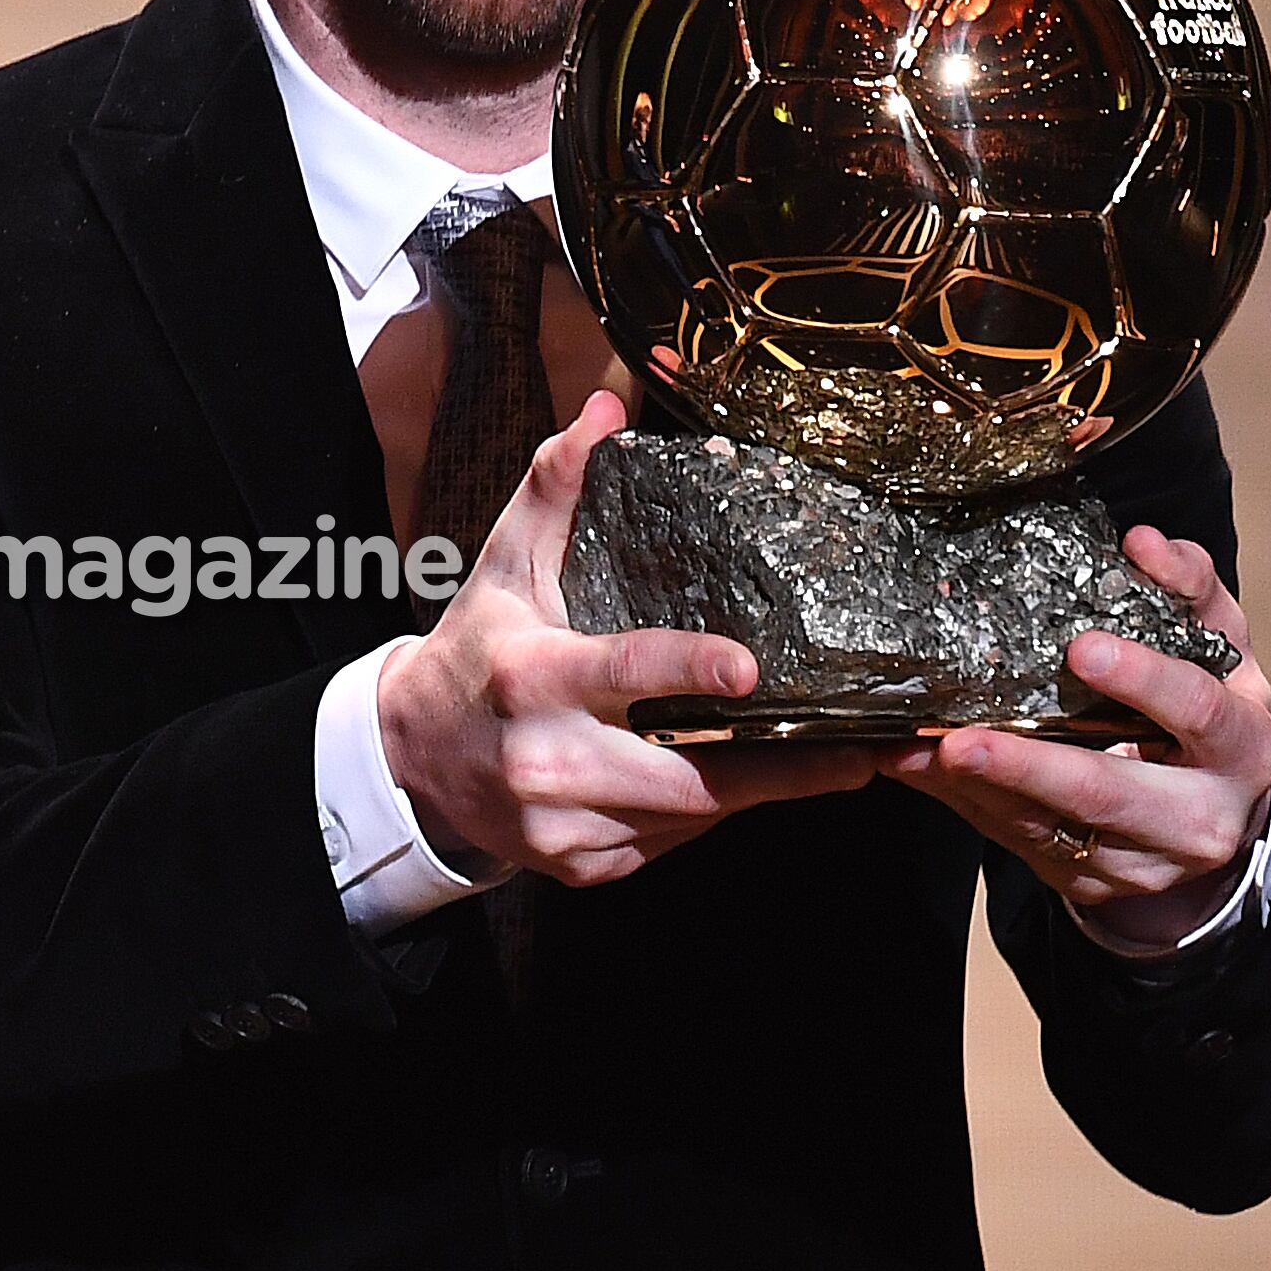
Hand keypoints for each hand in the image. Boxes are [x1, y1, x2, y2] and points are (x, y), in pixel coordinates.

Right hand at [378, 389, 880, 885]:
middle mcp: (548, 760)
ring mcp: (565, 825)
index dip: (688, 670)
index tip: (750, 669)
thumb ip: (557, 484)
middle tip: (860, 751)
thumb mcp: (505, 562)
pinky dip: (709, 813)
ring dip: (761, 791)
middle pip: (684, 775)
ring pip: (687, 817)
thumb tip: (608, 406)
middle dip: (780, 768)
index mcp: (533, 677)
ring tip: (838, 765)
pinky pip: (667, 842)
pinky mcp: (581, 864)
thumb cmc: (476, 645)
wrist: (410, 757)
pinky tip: (748, 782)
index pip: (622, 674)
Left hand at [879, 526, 1270, 946]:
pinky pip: (1018, 841)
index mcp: (1243, 748)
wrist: (1219, 812)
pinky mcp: (1091, 881)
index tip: (1082, 649)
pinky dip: (963, 802)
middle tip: (962, 739)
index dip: (1143, 680)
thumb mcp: (1220, 646)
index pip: (1198, 711)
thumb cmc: (1210, 708)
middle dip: (1030, 768)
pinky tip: (915, 768)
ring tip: (917, 752)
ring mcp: (1142, 862)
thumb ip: (1188, 588)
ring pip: (1049, 828)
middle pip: (1108, 795)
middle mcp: (1199, 819)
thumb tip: (1143, 542)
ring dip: (976, 788)